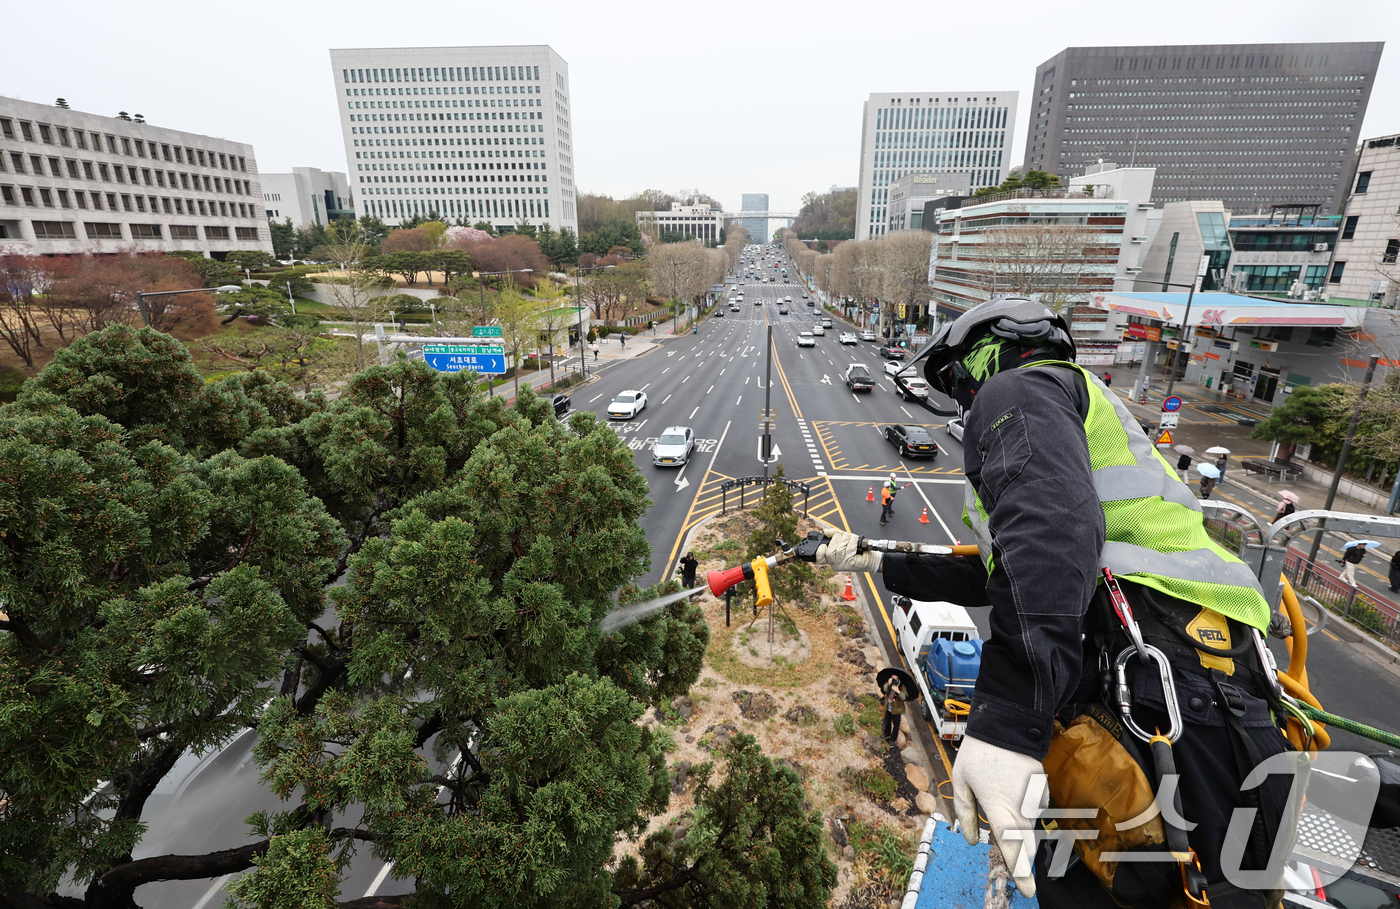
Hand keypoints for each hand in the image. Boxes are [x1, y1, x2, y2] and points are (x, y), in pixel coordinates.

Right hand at [814, 531, 881, 572]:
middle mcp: (836, 564)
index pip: (820, 558)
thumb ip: (834, 536)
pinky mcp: (851, 563)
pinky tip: (855, 540)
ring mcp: (843, 565)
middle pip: (829, 551)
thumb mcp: (843, 542)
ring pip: (839, 549)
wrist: (871, 559)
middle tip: (843, 536)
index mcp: (831, 560)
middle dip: (836, 539)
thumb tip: (826, 531)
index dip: (820, 550)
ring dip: (845, 538)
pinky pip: (849, 549)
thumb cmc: (857, 550)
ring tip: (850, 537)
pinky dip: (852, 540)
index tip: (824, 545)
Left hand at [952, 734, 1044, 897]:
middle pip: (1024, 842)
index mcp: (999, 806)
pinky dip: (1022, 813)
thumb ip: (965, 812)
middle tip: (1009, 860)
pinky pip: (1032, 812)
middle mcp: (1021, 805)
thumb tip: (970, 839)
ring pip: (1027, 827)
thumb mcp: (961, 781)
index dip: (1020, 871)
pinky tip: (1009, 795)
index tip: (1028, 890)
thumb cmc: (980, 753)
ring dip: (1016, 829)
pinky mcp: (1042, 791)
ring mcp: (1034, 798)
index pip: (1012, 846)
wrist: (1008, 725)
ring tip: (998, 804)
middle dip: (1019, 857)